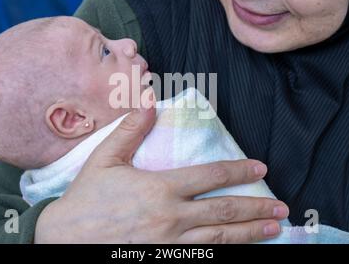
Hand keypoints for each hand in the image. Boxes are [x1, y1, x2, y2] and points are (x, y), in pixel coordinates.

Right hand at [35, 90, 288, 242]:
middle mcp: (171, 217)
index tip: (259, 168)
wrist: (66, 241)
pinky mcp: (166, 260)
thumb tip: (148, 100)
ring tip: (274, 229)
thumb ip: (129, 130)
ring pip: (220, 237)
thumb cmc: (86, 200)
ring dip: (250, 233)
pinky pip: (203, 256)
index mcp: (160, 188)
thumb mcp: (105, 159)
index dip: (237, 171)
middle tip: (282, 208)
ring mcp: (171, 243)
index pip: (210, 176)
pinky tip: (241, 249)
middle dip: (256, 208)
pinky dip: (225, 251)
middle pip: (223, 210)